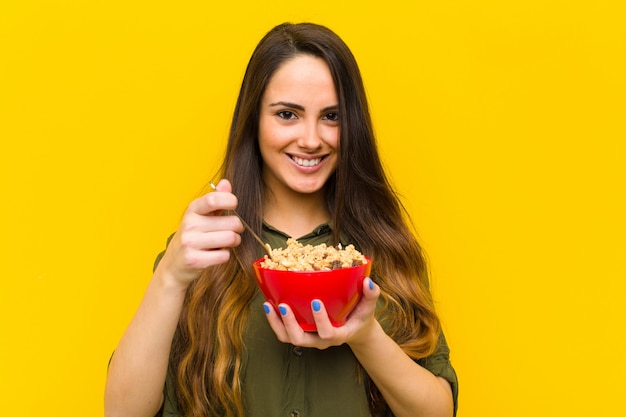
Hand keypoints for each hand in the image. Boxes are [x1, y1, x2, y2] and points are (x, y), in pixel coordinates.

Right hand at [156, 179, 243, 286]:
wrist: (174, 264)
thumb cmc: (193, 236)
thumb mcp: (201, 215)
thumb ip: (216, 199)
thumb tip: (226, 183)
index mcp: (193, 210)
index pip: (213, 199)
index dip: (230, 200)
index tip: (233, 205)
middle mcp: (190, 224)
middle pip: (232, 222)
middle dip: (237, 228)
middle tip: (231, 231)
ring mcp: (190, 242)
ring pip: (231, 238)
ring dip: (234, 242)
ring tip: (225, 242)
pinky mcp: (194, 260)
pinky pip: (224, 256)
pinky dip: (224, 256)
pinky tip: (216, 254)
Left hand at [263, 277, 380, 348]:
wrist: (356, 330)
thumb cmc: (361, 317)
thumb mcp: (369, 307)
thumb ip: (371, 295)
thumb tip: (368, 282)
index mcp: (338, 335)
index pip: (328, 334)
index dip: (320, 320)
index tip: (316, 301)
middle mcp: (321, 340)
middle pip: (301, 340)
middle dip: (290, 325)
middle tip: (283, 306)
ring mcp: (310, 338)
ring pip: (288, 338)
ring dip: (276, 323)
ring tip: (268, 305)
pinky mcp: (302, 333)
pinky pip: (284, 332)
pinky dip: (274, 320)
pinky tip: (269, 304)